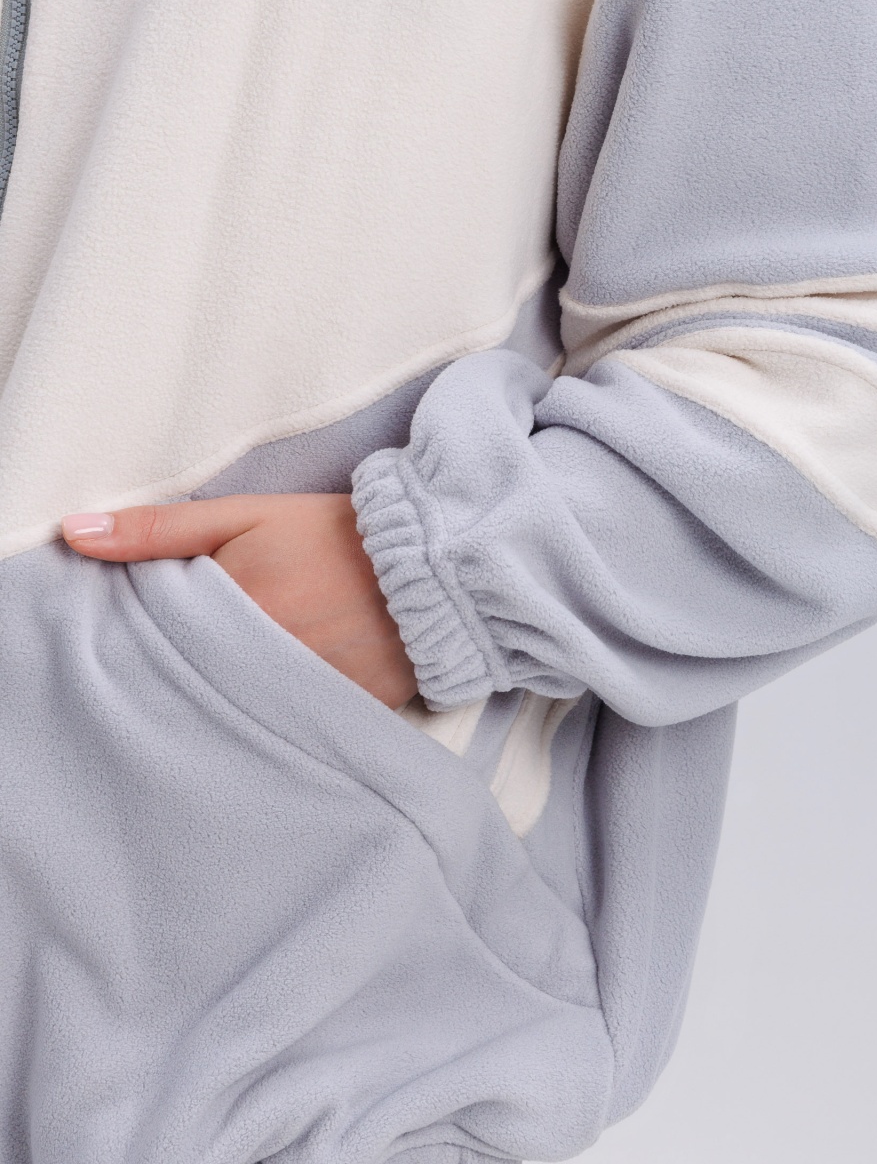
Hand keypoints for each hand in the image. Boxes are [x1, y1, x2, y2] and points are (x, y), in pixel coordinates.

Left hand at [61, 494, 416, 708]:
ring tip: (248, 671)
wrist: (437, 562)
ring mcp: (302, 701)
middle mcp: (262, 667)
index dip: (150, 636)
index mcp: (231, 614)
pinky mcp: (338, 723)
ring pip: (237, 711)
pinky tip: (279, 694)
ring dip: (229, 697)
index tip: (157, 626)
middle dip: (187, 672)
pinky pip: (287, 728)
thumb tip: (72, 534)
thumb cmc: (336, 533)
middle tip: (206, 648)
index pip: (156, 643)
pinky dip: (277, 713)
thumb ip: (156, 530)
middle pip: (193, 684)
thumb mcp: (244, 516)